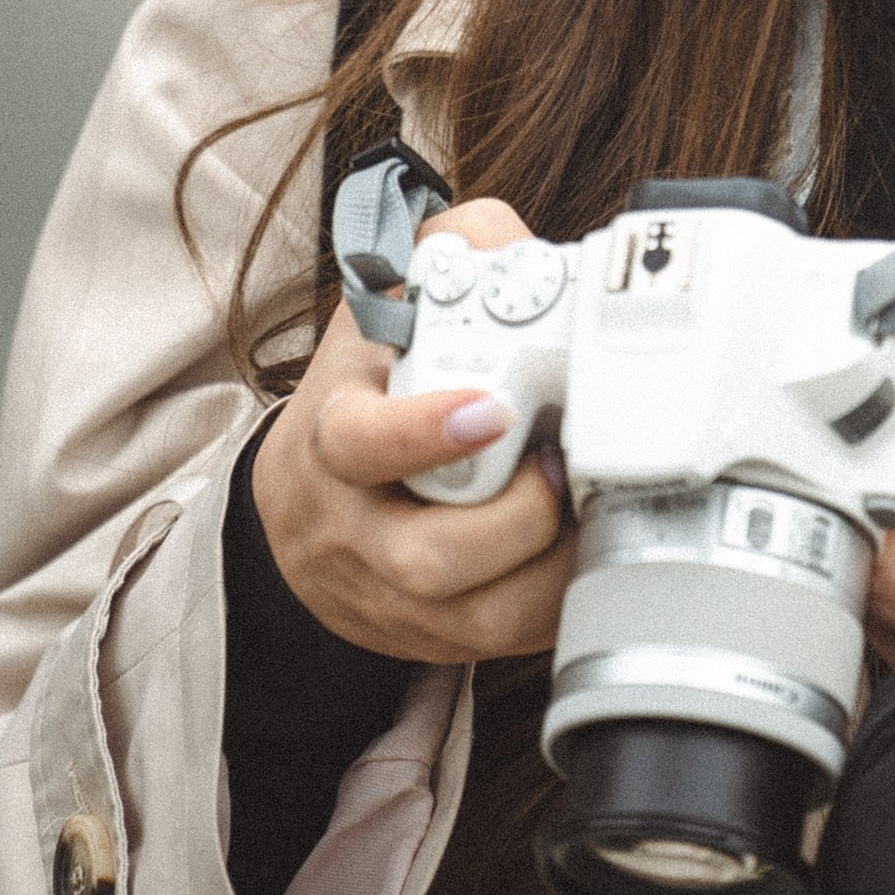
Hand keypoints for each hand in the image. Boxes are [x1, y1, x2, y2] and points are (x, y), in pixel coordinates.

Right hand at [250, 198, 575, 663]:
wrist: (309, 505)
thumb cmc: (368, 393)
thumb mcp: (390, 307)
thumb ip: (458, 257)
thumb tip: (527, 251)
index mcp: (334, 440)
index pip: (360, 445)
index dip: (423, 432)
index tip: (491, 409)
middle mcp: (354, 531)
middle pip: (430, 558)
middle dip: (517, 519)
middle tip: (561, 466)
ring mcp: (392, 598)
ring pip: (478, 618)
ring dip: (552, 566)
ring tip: (584, 507)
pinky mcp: (436, 640)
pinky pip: (511, 643)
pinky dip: (560, 600)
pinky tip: (584, 550)